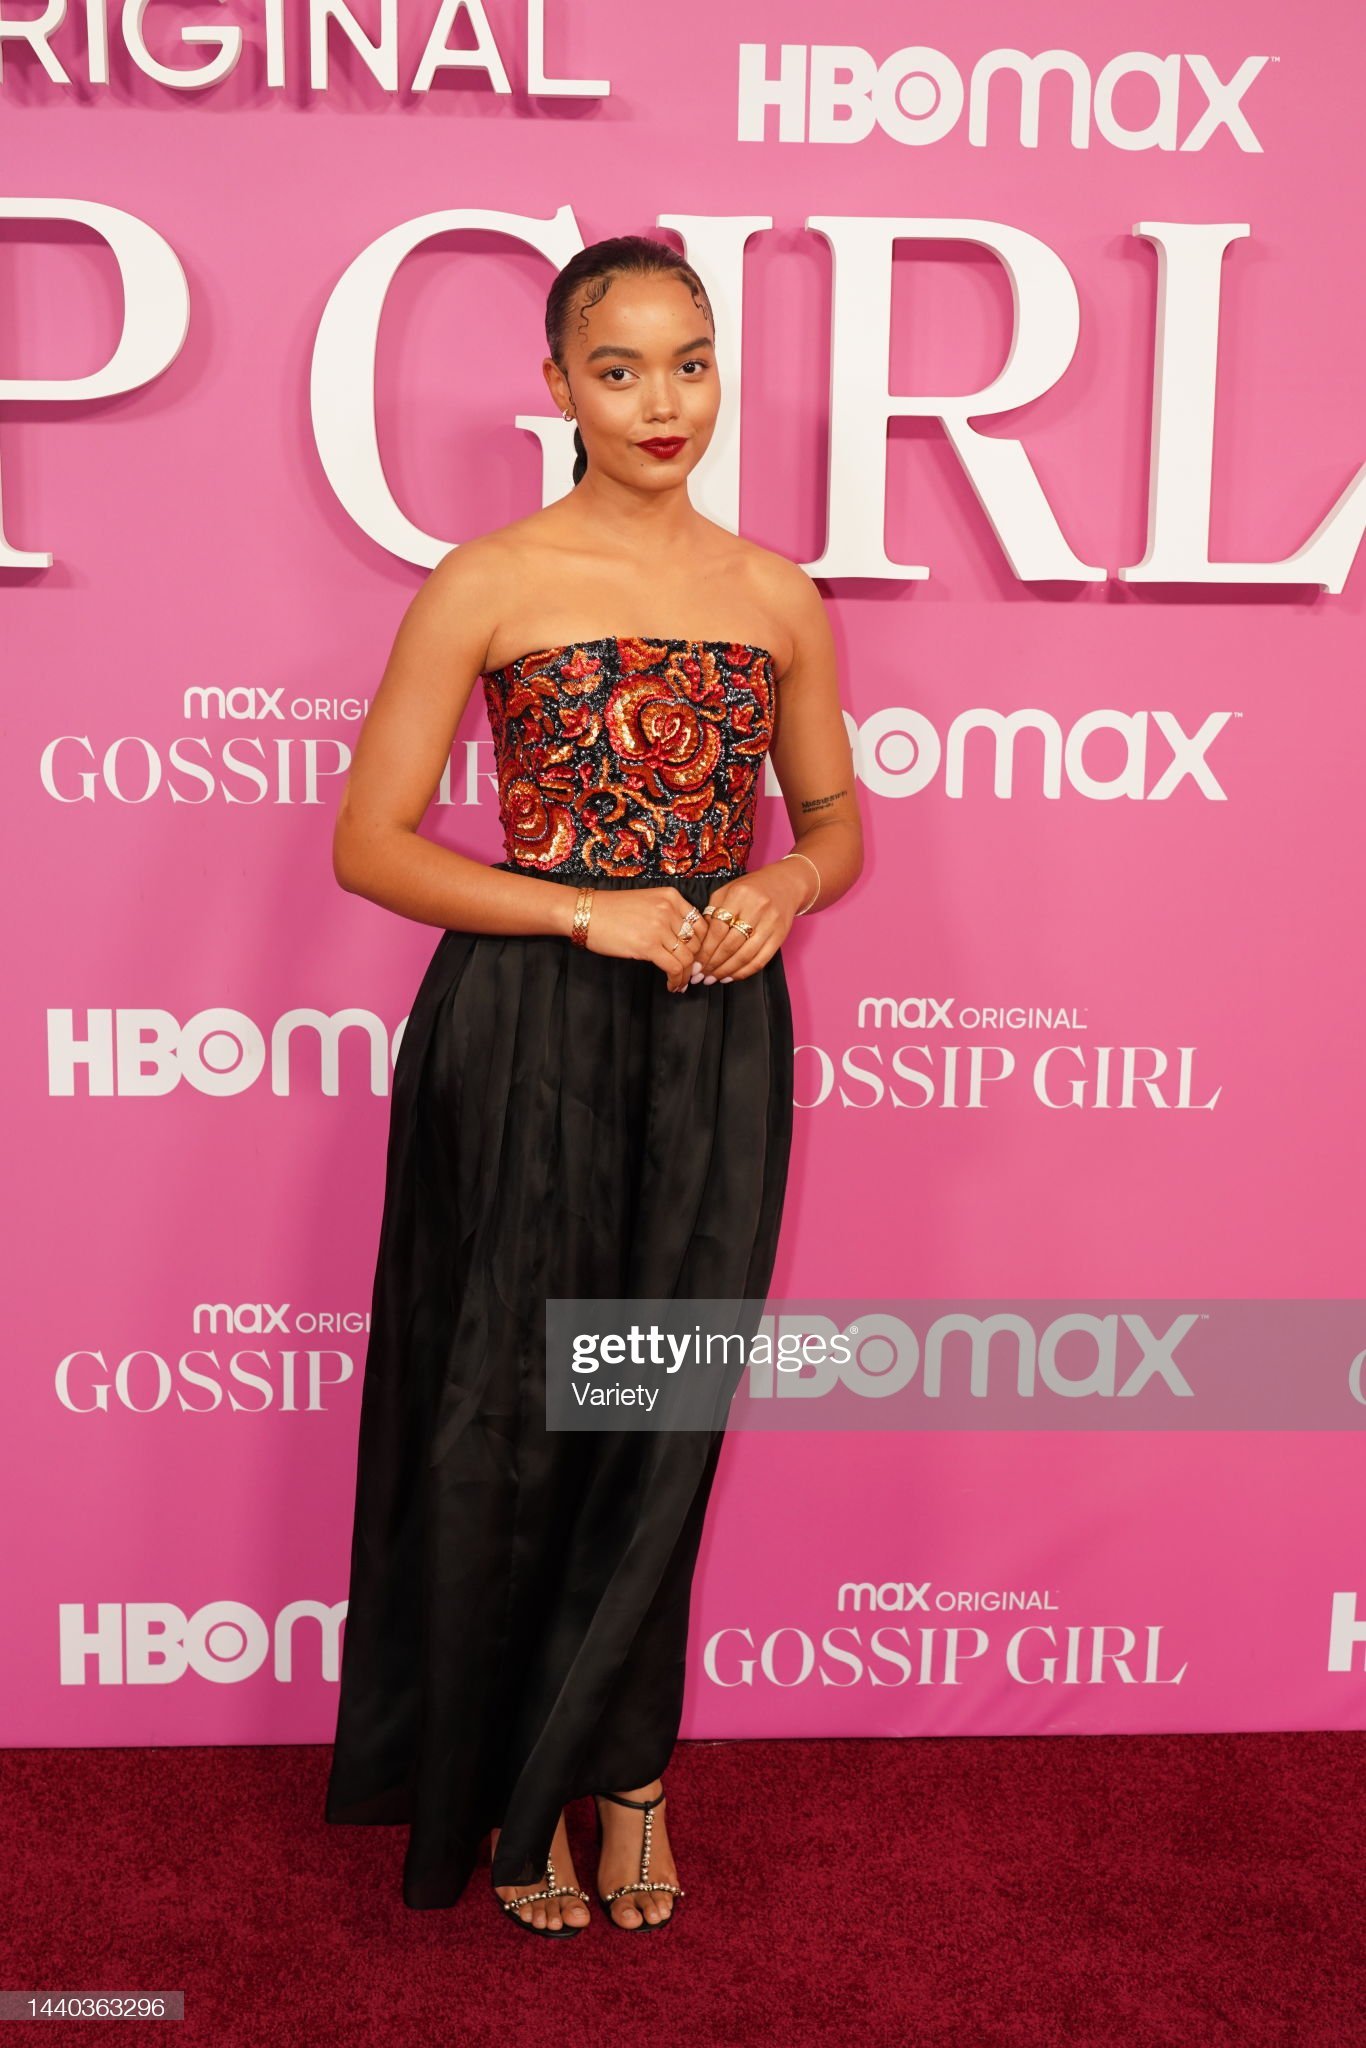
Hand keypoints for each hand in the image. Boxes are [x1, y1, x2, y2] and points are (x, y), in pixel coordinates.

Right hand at [578, 886, 707, 991]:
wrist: (586, 913)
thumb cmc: (611, 910)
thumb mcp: (647, 902)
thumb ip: (668, 916)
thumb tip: (684, 943)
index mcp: (671, 897)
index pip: (700, 924)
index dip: (702, 945)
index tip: (696, 958)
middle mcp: (669, 909)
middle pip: (696, 942)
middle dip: (695, 962)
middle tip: (689, 975)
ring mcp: (659, 927)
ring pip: (687, 957)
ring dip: (686, 975)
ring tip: (680, 983)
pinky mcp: (648, 945)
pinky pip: (674, 967)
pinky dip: (677, 980)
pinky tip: (672, 986)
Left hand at [685, 862, 808, 986]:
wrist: (786, 884)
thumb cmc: (751, 888)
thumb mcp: (728, 891)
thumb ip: (712, 912)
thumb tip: (698, 942)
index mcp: (739, 895)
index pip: (718, 930)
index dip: (705, 950)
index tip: (695, 964)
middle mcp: (757, 909)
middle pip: (730, 945)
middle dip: (712, 964)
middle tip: (700, 976)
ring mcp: (771, 924)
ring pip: (745, 956)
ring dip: (726, 971)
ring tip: (713, 979)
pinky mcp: (780, 936)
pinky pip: (760, 960)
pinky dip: (744, 972)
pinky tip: (731, 976)